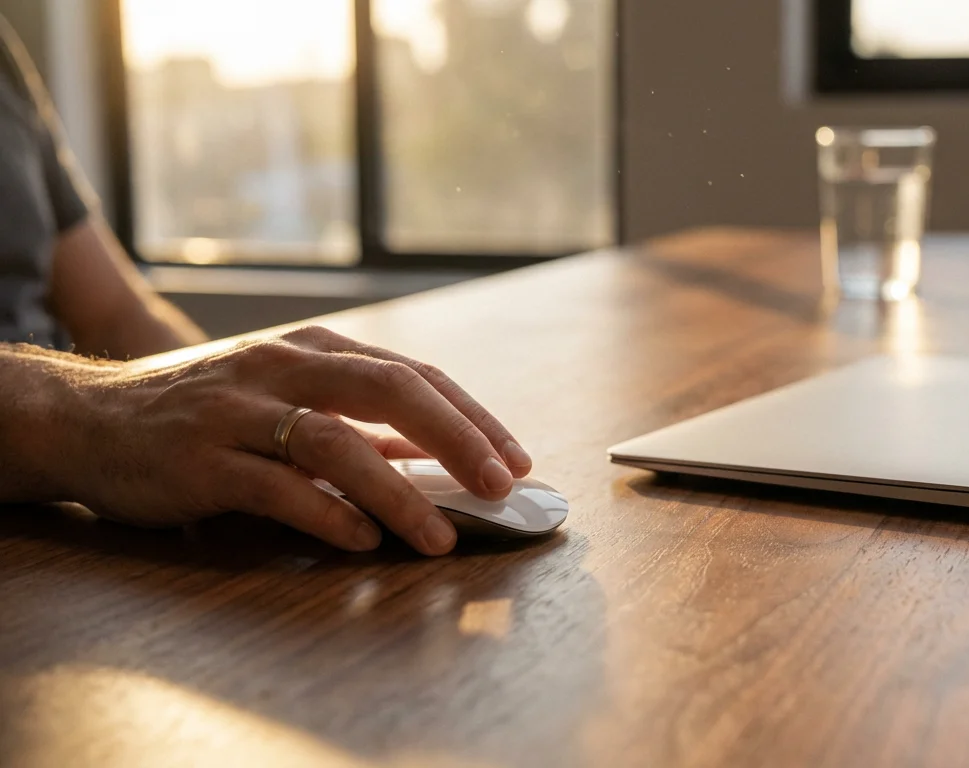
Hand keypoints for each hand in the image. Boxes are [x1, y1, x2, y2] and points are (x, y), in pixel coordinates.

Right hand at [57, 326, 532, 554]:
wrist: (88, 418)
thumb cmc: (204, 412)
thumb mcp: (284, 398)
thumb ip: (354, 421)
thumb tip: (430, 456)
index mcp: (314, 349)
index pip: (413, 373)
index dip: (471, 415)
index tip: (515, 458)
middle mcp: (282, 367)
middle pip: (389, 390)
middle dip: (456, 438)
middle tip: (500, 485)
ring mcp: (239, 411)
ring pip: (334, 441)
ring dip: (397, 492)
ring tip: (440, 535)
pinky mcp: (200, 460)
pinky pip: (275, 487)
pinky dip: (326, 515)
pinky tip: (362, 541)